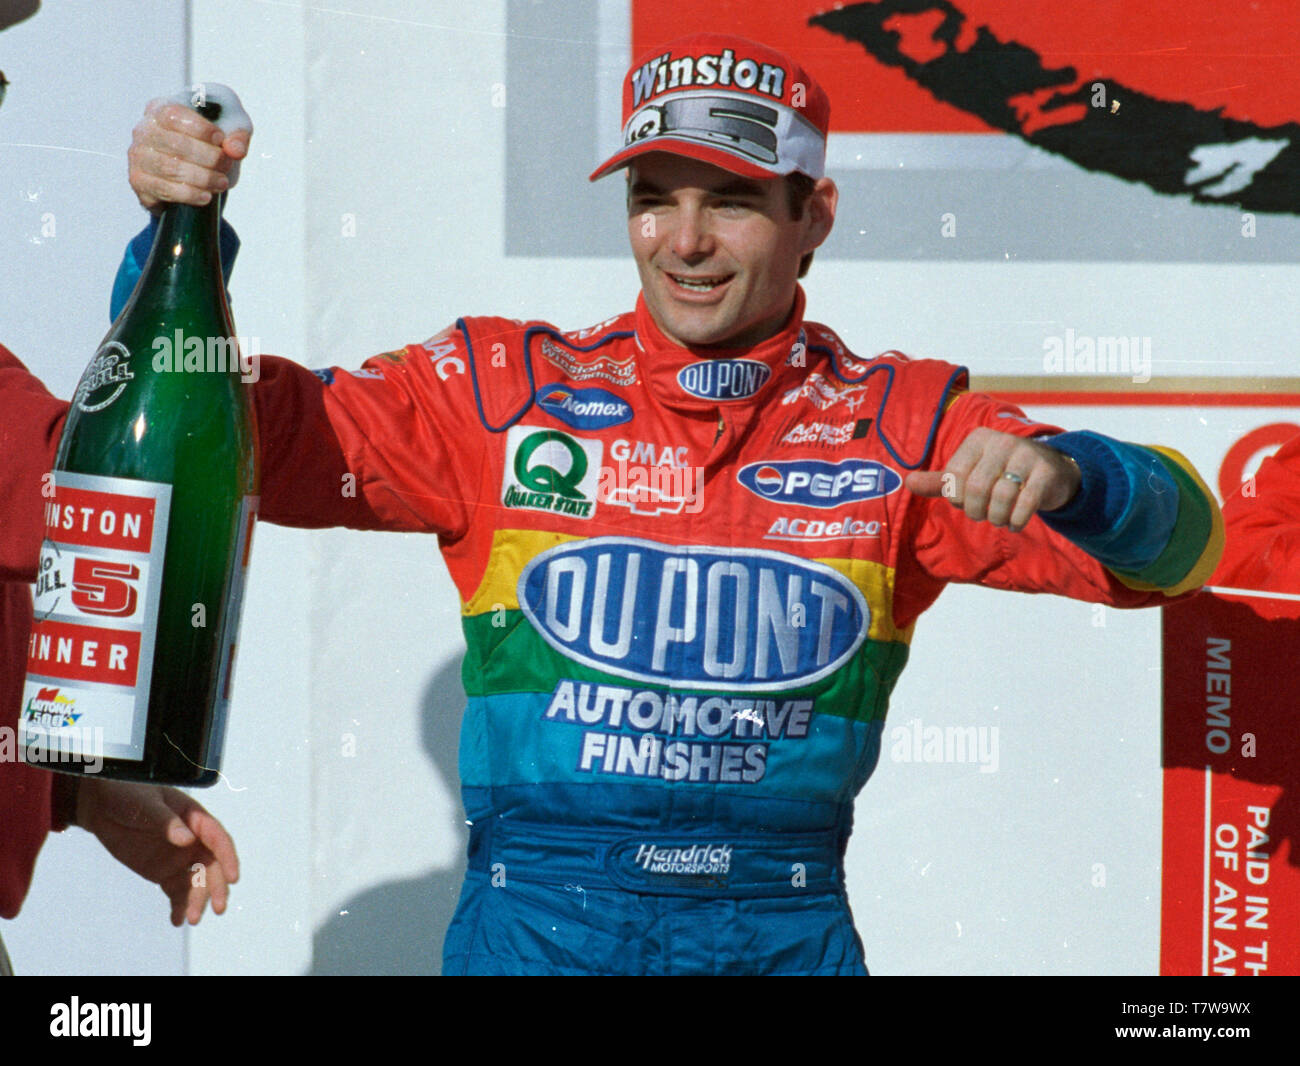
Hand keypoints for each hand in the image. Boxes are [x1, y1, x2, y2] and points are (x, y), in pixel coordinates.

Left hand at [75, 778, 239, 925]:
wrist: (103, 805)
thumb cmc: (128, 794)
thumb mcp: (145, 804)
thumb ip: (166, 822)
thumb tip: (187, 838)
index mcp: (194, 818)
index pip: (217, 839)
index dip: (228, 858)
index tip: (231, 878)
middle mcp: (193, 840)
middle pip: (211, 866)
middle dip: (216, 887)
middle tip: (217, 908)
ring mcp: (179, 857)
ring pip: (196, 883)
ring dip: (197, 901)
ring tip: (190, 919)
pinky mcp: (164, 871)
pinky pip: (176, 892)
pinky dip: (179, 906)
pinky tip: (177, 920)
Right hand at [127, 99, 250, 211]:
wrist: (187, 175)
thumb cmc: (205, 145)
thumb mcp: (226, 133)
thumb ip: (236, 136)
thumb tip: (236, 150)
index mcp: (160, 110)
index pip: (174, 115)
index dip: (200, 129)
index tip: (221, 139)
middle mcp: (144, 131)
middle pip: (176, 144)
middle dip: (208, 157)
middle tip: (226, 165)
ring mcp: (138, 156)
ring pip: (170, 168)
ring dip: (202, 178)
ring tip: (221, 183)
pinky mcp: (139, 181)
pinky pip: (164, 189)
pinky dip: (189, 194)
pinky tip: (206, 196)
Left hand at [905, 427, 1080, 531]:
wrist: (1052, 470)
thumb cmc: (1002, 474)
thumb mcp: (971, 474)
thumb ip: (941, 482)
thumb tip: (908, 483)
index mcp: (978, 439)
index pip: (954, 476)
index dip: (957, 498)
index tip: (966, 502)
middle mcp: (1001, 442)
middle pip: (976, 489)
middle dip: (976, 511)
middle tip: (984, 515)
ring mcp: (1026, 455)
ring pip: (1001, 498)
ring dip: (997, 518)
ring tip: (1001, 519)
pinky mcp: (1046, 472)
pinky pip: (1025, 504)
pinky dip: (1016, 521)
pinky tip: (1015, 524)